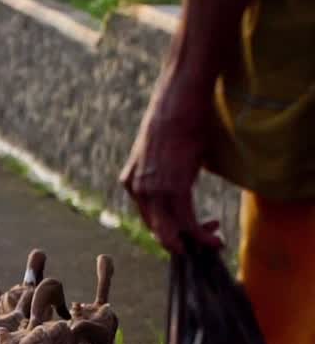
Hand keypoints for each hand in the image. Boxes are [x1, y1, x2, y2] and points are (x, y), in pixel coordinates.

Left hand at [120, 70, 222, 254]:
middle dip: (180, 242)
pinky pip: (185, 222)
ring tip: (213, 242)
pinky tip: (213, 239)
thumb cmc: (177, 121)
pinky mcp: (172, 188)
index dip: (170, 230)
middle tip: (203, 243)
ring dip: (193, 242)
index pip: (148, 218)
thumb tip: (181, 182)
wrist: (178, 101)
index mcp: (131, 182)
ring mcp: (151, 190)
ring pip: (170, 231)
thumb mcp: (163, 153)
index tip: (190, 229)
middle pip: (157, 230)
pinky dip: (200, 235)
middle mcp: (136, 190)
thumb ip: (165, 173)